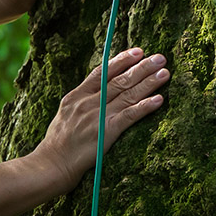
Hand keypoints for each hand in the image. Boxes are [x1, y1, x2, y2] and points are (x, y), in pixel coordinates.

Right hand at [35, 48, 168, 193]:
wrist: (50, 164)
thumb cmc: (57, 145)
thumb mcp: (64, 116)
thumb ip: (79, 104)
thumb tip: (94, 95)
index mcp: (76, 96)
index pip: (102, 72)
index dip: (121, 60)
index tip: (137, 51)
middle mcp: (87, 102)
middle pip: (119, 80)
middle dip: (141, 67)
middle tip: (160, 57)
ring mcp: (97, 116)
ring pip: (127, 94)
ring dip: (148, 82)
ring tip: (164, 72)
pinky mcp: (107, 132)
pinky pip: (130, 116)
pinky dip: (145, 106)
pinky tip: (159, 100)